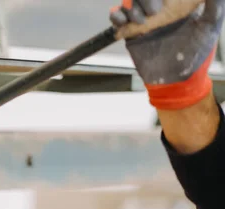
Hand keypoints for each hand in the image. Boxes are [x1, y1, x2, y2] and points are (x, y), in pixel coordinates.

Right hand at [110, 0, 224, 109]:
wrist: (175, 79)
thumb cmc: (195, 54)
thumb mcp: (209, 27)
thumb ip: (214, 7)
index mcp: (175, 4)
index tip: (163, 1)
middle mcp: (157, 10)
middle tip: (154, 10)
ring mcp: (142, 20)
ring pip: (128, 4)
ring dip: (131, 7)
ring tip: (141, 20)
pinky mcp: (130, 33)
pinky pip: (117, 19)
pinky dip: (115, 16)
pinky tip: (120, 19)